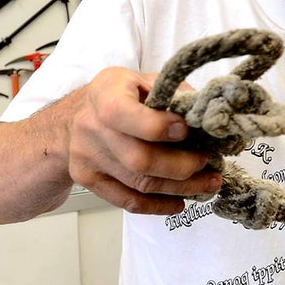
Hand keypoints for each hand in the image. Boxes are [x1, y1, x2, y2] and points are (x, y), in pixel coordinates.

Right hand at [67, 67, 222, 214]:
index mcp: (106, 95)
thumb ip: (172, 94)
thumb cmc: (120, 95)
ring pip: (139, 184)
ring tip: (206, 183)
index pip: (126, 115)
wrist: (76, 116)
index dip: (159, 126)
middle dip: (181, 166)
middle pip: (139, 159)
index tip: (187, 130)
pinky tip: (179, 201)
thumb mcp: (144, 79)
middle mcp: (91, 128)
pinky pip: (127, 201)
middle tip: (208, 164)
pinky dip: (158, 206)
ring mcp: (88, 158)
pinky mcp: (89, 180)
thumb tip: (204, 120)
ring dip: (179, 188)